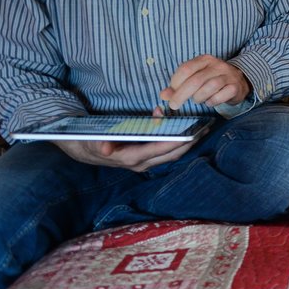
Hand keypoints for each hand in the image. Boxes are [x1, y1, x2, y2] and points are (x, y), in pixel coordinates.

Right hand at [55, 112, 193, 171]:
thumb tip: (104, 148)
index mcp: (131, 158)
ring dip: (186, 141)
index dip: (177, 143)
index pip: (159, 151)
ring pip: (171, 152)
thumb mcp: (91, 141)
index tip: (192, 134)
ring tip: (201, 127)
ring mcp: (144, 160)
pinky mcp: (145, 155)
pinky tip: (184, 126)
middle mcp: (141, 162)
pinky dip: (175, 138)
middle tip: (206, 127)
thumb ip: (99, 144)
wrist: (83, 148)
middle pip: (171, 154)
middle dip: (189, 142)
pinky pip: (165, 148)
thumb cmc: (90, 142)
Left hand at [160, 55, 250, 111]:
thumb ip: (179, 86)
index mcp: (204, 59)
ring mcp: (228, 75)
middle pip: (196, 80)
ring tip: (197, 100)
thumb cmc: (212, 80)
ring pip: (209, 87)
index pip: (186, 68)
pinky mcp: (235, 86)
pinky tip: (210, 102)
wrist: (238, 81)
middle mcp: (217, 65)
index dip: (175, 82)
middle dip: (181, 95)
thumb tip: (164, 95)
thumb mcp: (195, 78)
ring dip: (199, 97)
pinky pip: (221, 96)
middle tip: (174, 105)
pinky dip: (212, 101)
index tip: (172, 92)